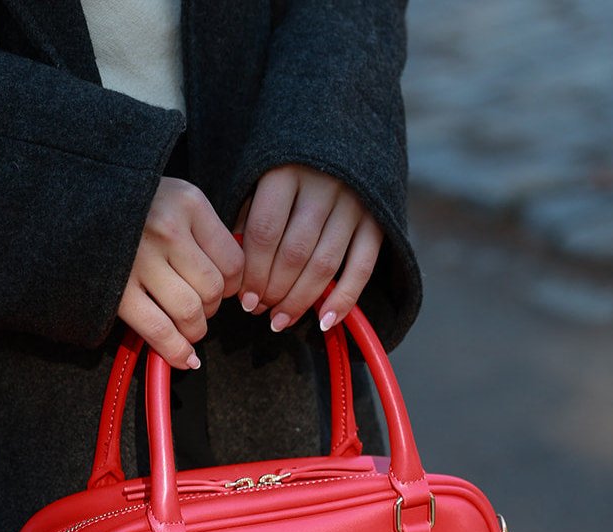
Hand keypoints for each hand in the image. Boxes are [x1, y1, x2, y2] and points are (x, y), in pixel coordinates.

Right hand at [118, 177, 243, 368]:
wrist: (74, 204)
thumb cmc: (132, 206)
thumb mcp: (174, 199)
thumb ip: (203, 232)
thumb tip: (234, 280)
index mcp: (188, 203)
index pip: (233, 262)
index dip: (232, 286)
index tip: (221, 290)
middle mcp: (167, 228)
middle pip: (213, 290)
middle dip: (211, 309)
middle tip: (199, 307)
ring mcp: (140, 259)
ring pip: (190, 312)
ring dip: (195, 330)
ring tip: (188, 328)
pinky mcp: (117, 289)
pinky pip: (158, 329)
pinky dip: (176, 351)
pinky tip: (185, 359)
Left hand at [236, 164, 382, 333]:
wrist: (345, 130)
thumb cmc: (289, 163)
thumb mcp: (261, 175)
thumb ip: (247, 214)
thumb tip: (235, 266)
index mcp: (285, 170)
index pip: (265, 232)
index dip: (253, 272)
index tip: (244, 299)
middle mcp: (323, 185)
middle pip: (294, 253)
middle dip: (274, 290)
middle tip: (261, 310)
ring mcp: (354, 202)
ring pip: (325, 265)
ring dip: (301, 300)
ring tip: (281, 320)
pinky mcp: (377, 219)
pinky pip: (362, 268)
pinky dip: (344, 299)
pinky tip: (325, 321)